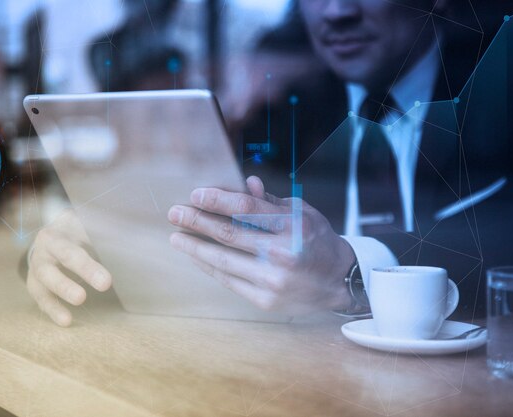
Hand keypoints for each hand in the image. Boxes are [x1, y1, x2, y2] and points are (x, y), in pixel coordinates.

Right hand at [26, 209, 111, 325]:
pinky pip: (42, 299)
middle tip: (104, 286)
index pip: (73, 249)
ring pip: (45, 282)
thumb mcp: (86, 226)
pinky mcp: (35, 285)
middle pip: (62, 261)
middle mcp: (44, 250)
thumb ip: (104, 232)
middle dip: (83, 273)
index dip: (88, 266)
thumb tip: (132, 240)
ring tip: (74, 310)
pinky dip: (53, 310)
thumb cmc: (76, 232)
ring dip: (62, 294)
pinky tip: (66, 321)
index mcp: (58, 234)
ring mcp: (37, 268)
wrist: (52, 235)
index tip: (107, 281)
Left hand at [167, 176, 354, 313]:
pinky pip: (228, 280)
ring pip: (222, 259)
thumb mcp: (302, 212)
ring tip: (177, 237)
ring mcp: (272, 280)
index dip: (217, 200)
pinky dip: (209, 266)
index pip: (246, 208)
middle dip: (196, 221)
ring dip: (195, 246)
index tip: (195, 195)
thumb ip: (270, 201)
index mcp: (293, 226)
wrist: (338, 280)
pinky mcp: (265, 299)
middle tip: (174, 214)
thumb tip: (244, 184)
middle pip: (228, 233)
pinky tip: (197, 256)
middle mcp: (282, 253)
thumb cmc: (317, 240)